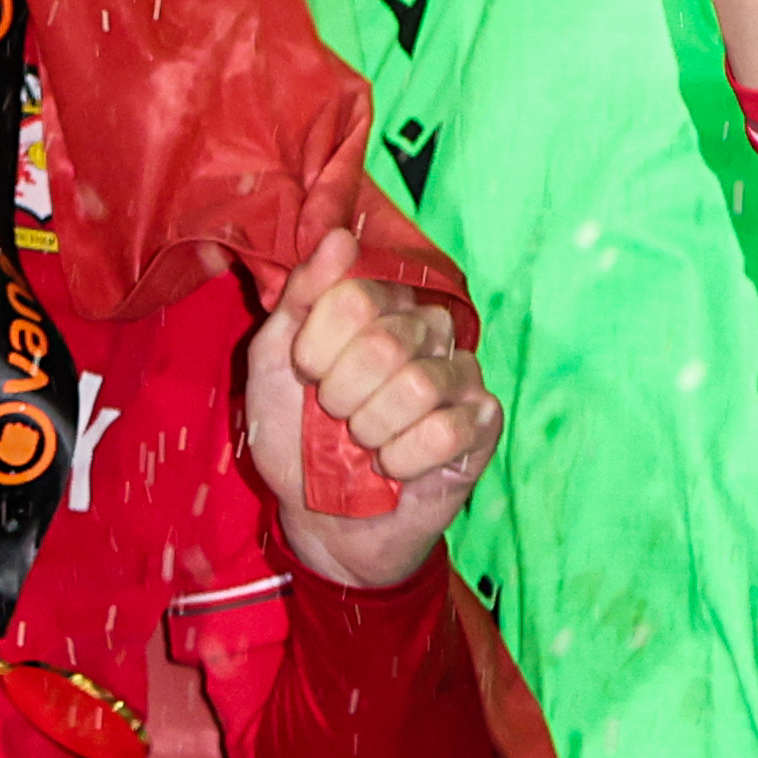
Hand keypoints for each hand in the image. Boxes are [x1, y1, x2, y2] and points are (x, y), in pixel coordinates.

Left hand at [244, 222, 497, 587]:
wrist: (323, 520)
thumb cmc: (297, 437)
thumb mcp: (273, 364)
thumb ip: (299, 298)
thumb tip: (338, 237)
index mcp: (380, 303)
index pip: (353, 297)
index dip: (317, 348)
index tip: (307, 377)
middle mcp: (428, 327)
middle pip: (385, 341)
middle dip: (343, 396)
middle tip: (336, 419)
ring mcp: (460, 374)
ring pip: (417, 387)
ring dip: (372, 431)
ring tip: (365, 445)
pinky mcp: (483, 422)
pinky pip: (447, 432)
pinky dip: (404, 459)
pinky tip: (395, 467)